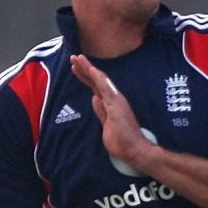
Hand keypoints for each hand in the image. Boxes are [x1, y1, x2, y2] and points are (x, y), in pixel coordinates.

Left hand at [69, 54, 155, 175]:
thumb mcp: (106, 124)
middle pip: (96, 80)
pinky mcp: (116, 104)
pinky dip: (98, 78)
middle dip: (84, 68)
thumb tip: (94, 99)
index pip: (95, 87)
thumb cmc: (121, 140)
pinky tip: (91, 69)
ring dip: (88, 68)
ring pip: (100, 79)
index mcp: (110, 103)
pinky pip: (106, 88)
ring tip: (77, 58)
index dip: (85, 76)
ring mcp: (115, 100)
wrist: (133, 149)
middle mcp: (113, 98)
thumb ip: (101, 111)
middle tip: (74, 57)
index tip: (75, 68)